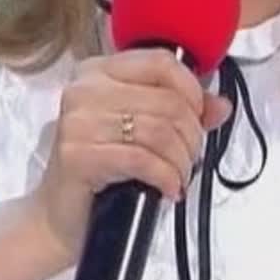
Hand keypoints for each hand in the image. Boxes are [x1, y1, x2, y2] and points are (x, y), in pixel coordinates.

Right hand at [32, 49, 232, 262]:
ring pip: (159, 131)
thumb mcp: (142, 133)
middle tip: (190, 160)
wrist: (58, 218)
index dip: (191, 89)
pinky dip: (166, 176)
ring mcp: (77, 121)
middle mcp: (84, 89)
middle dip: (192, 136)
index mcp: (97, 72)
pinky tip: (168, 189)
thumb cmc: (101, 172)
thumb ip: (181, 112)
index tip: (199, 118)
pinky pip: (143, 159)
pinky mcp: (77, 155)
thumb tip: (221, 106)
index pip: (160, 62)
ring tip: (179, 177)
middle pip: (167, 101)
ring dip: (182, 161)